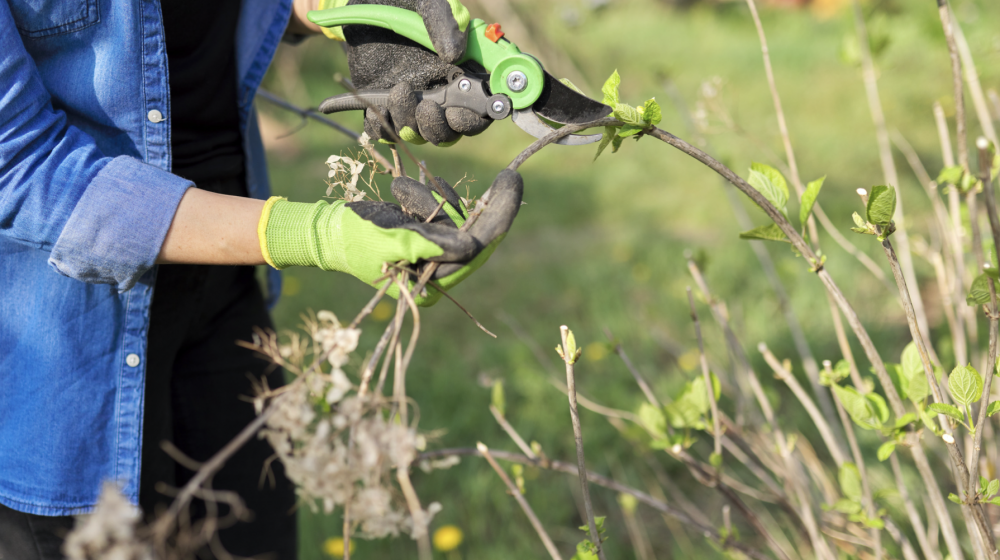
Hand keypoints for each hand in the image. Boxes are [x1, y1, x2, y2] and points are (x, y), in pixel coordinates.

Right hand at [259, 170, 522, 305]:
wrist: (328, 230)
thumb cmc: (354, 238)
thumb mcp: (390, 239)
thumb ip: (429, 244)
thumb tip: (470, 247)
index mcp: (431, 286)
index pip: (476, 253)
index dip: (498, 220)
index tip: (511, 186)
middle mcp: (438, 274)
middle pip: (477, 236)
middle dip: (489, 206)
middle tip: (510, 177)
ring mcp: (435, 255)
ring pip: (458, 218)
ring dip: (435, 199)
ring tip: (401, 194)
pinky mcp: (429, 236)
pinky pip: (444, 211)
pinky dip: (429, 196)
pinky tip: (401, 192)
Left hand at [339, 0, 491, 145]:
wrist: (364, 3)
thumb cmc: (403, 2)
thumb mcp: (427, 4)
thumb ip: (444, 23)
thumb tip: (455, 55)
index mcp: (462, 71)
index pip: (480, 110)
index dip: (473, 119)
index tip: (456, 112)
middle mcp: (440, 92)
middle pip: (450, 131)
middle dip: (439, 127)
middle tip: (426, 107)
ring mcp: (412, 102)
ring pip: (419, 134)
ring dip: (409, 122)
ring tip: (397, 92)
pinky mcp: (385, 105)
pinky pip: (385, 131)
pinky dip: (382, 128)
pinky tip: (378, 109)